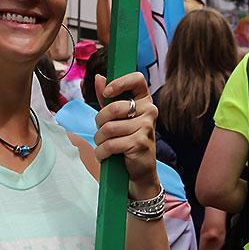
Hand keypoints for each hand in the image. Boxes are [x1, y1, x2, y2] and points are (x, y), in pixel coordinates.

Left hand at [94, 72, 158, 197]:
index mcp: (144, 100)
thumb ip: (107, 99)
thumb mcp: (117, 118)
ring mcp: (146, 127)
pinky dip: (102, 152)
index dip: (119, 83)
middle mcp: (149, 111)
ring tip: (104, 145)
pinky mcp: (140, 143)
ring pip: (108, 128)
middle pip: (113, 107)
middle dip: (99, 121)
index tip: (107, 92)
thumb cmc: (126, 140)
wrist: (139, 172)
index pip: (137, 79)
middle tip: (101, 130)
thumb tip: (99, 78)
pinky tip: (105, 155)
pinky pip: (110, 144)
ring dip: (99, 139)